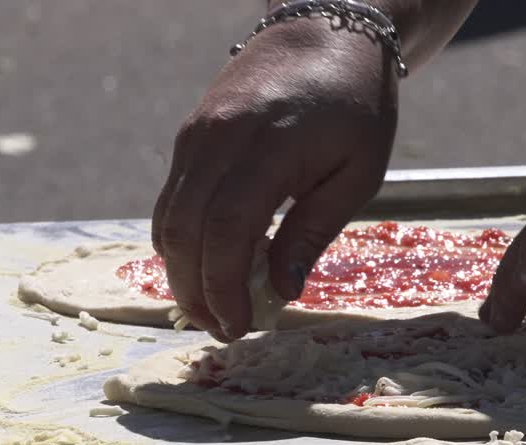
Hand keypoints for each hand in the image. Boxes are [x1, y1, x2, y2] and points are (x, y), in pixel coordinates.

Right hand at [153, 20, 397, 340]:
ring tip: (215, 308)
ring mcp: (196, 136)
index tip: (240, 327)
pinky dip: (182, 241)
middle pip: (184, 231)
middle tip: (225, 330)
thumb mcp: (357, 172)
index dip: (224, 288)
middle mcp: (218, 139)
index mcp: (268, 147)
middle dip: (196, 292)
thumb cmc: (355, 105)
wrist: (324, 33)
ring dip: (183, 273)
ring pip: (168, 218)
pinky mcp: (190, 137)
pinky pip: (172, 199)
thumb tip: (280, 291)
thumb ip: (314, 231)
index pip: (225, 230)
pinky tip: (210, 267)